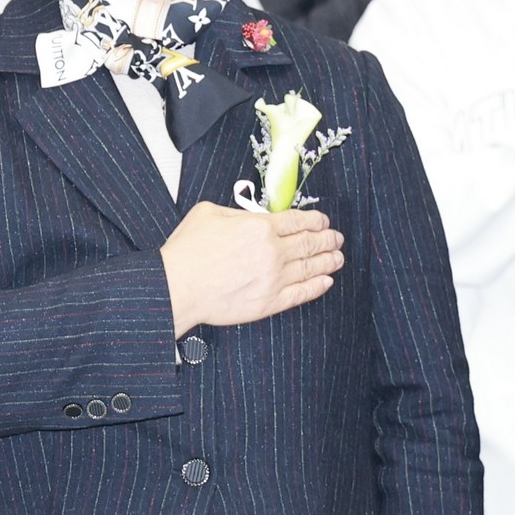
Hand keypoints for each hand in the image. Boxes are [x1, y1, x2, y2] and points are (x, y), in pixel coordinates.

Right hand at [161, 201, 343, 335]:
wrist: (177, 287)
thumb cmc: (187, 251)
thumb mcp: (208, 213)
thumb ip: (237, 212)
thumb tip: (250, 216)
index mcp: (259, 227)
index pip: (298, 221)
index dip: (316, 220)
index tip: (323, 221)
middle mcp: (272, 252)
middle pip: (310, 243)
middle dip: (328, 239)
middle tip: (336, 238)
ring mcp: (274, 279)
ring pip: (311, 268)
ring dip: (328, 261)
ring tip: (337, 258)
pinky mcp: (270, 302)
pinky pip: (302, 293)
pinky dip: (317, 286)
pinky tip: (325, 281)